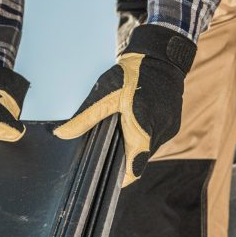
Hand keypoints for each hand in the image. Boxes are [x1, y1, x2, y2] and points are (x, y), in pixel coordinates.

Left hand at [54, 24, 195, 186]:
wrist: (162, 57)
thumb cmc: (132, 74)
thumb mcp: (105, 95)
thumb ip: (85, 118)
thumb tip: (62, 134)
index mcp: (143, 128)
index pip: (134, 168)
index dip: (122, 177)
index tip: (110, 180)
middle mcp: (160, 132)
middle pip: (140, 158)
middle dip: (126, 156)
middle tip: (110, 148)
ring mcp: (169, 128)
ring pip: (149, 149)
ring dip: (136, 144)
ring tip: (123, 129)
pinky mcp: (174, 124)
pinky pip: (157, 138)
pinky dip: (145, 134)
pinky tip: (136, 120)